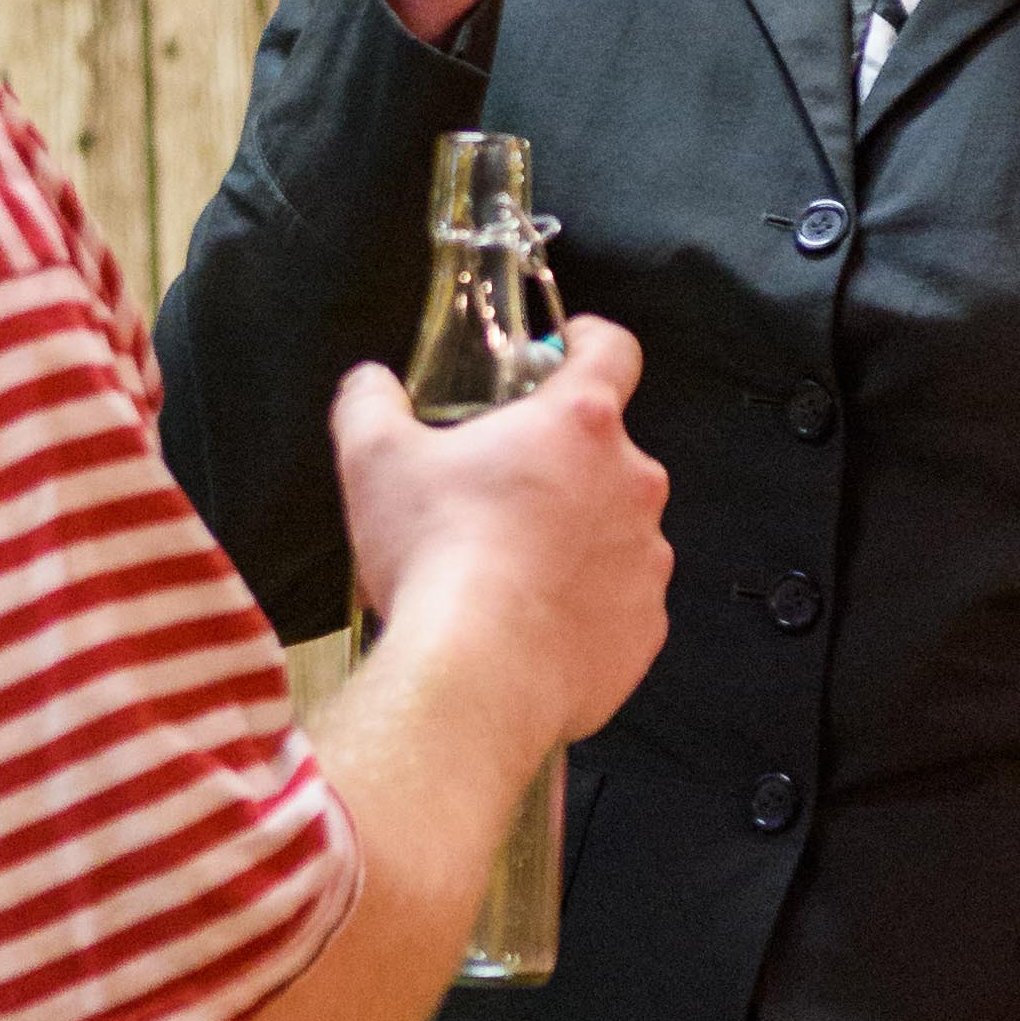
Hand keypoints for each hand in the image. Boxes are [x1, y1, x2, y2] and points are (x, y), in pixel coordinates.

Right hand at [329, 316, 670, 743]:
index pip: (613, 350)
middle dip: (560, 468)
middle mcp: (634, 482)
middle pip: (605, 455)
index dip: (587, 342)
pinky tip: (532, 629)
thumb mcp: (374, 461)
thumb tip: (370, 383)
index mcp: (580, 423)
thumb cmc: (435, 553)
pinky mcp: (647, 628)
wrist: (478, 678)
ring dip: (574, 541)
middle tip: (497, 499)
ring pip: (614, 533)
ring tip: (510, 578)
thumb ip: (370, 402)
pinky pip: (619, 605)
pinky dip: (584, 609)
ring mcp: (649, 560)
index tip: (563, 352)